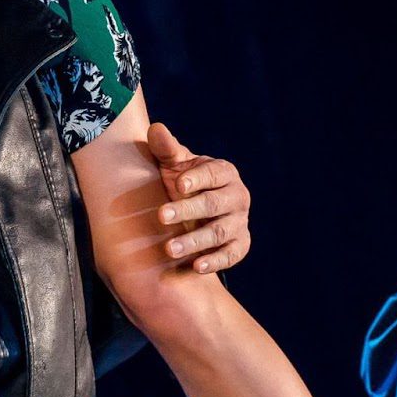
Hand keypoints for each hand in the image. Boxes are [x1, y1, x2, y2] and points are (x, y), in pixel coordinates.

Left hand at [148, 122, 251, 273]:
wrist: (195, 212)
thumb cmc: (181, 183)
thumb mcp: (173, 165)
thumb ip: (166, 149)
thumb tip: (155, 129)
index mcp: (224, 172)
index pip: (214, 173)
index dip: (198, 178)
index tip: (179, 184)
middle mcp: (237, 196)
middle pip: (214, 204)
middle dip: (187, 210)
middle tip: (161, 216)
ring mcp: (240, 221)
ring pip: (220, 232)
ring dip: (195, 241)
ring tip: (169, 249)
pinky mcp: (240, 244)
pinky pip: (231, 254)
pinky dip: (215, 261)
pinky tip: (195, 267)